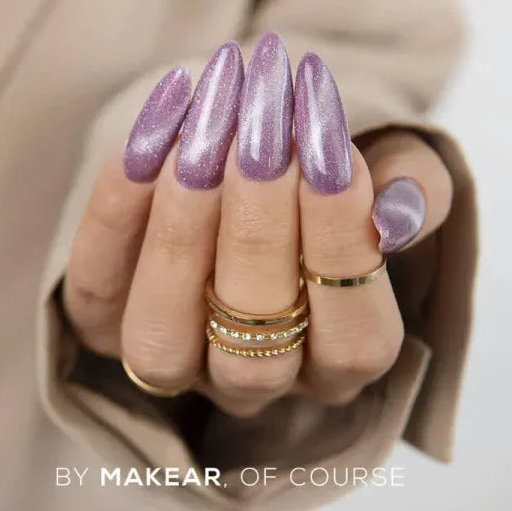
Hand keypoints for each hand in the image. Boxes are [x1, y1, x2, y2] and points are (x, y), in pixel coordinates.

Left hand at [63, 36, 451, 416]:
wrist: (253, 164)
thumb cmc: (326, 177)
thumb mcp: (393, 173)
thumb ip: (416, 191)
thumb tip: (397, 214)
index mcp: (340, 357)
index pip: (352, 335)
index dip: (340, 242)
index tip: (332, 149)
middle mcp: (255, 380)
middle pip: (254, 348)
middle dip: (259, 230)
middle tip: (262, 130)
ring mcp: (174, 362)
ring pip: (163, 336)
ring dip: (183, 231)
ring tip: (205, 137)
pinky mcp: (105, 327)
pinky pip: (96, 289)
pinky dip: (115, 212)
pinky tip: (152, 138)